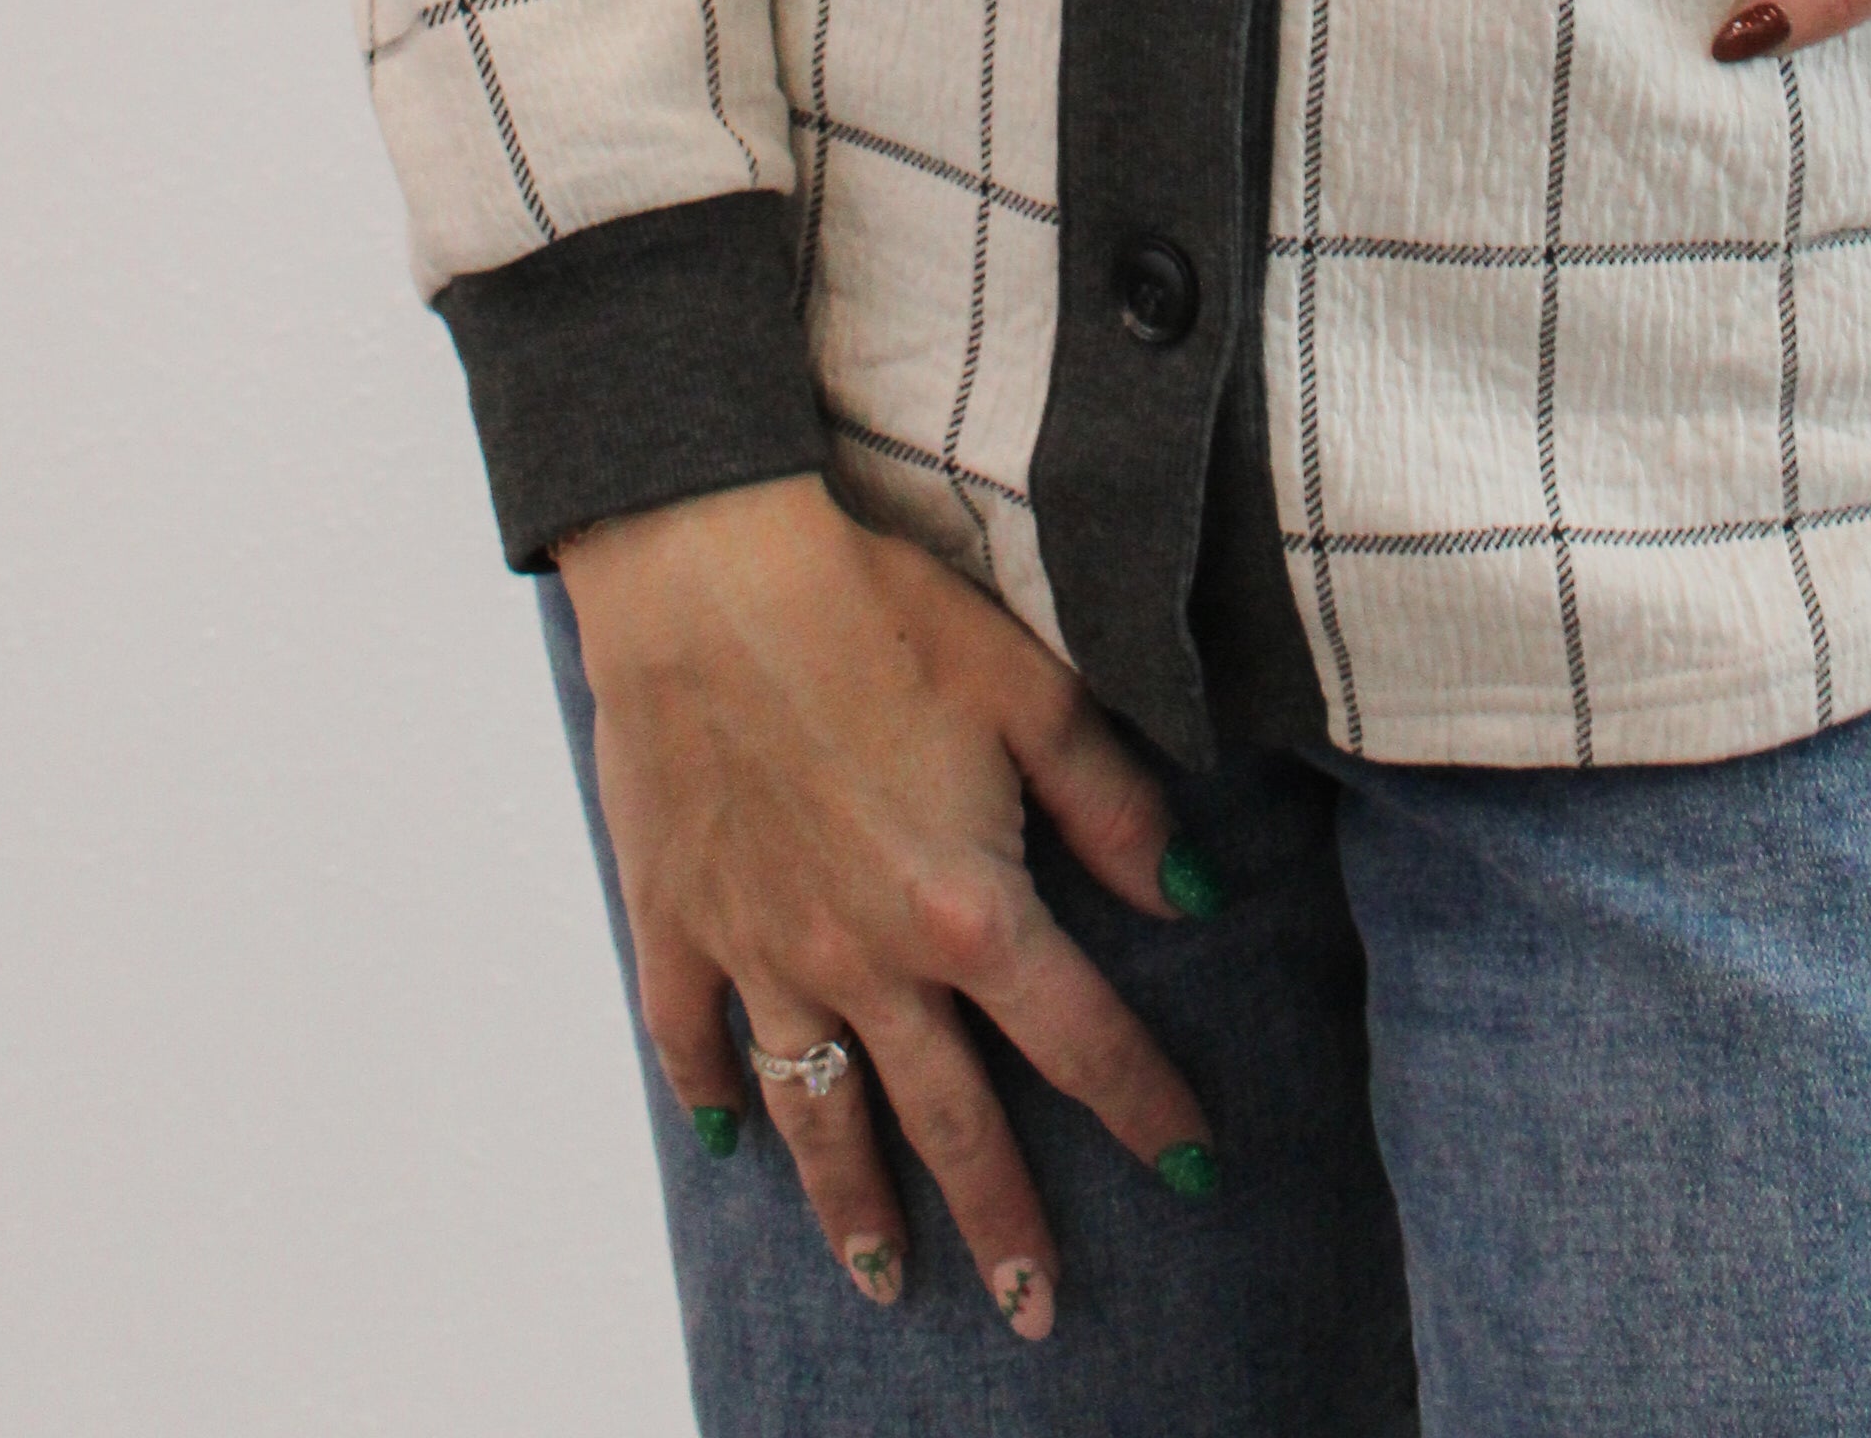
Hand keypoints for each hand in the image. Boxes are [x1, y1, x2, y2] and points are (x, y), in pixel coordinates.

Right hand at [554, 473, 1219, 1341]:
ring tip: (888, 1281)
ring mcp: (763, 949)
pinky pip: (693, 1036)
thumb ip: (1110, 801)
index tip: (1193, 1166)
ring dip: (855, 1207)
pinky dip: (711, 1092)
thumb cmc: (875, 598)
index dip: (1144, 1105)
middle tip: (1038, 1311)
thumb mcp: (1028, 683)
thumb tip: (1183, 895)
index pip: (1080, 1039)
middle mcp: (867, 957)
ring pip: (821, 1114)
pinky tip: (727, 1137)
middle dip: (1004, 1222)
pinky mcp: (677, 918)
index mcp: (965, 905)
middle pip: (950, 1121)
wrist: (707, 560)